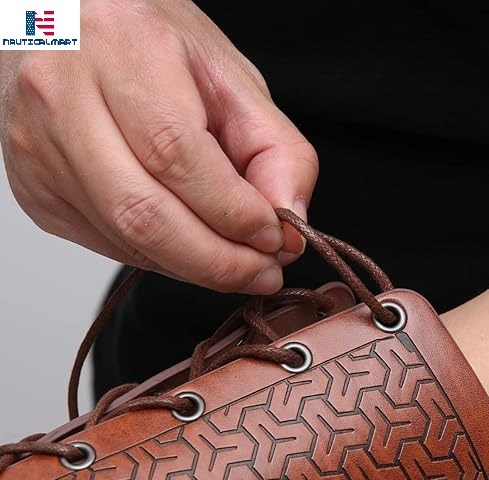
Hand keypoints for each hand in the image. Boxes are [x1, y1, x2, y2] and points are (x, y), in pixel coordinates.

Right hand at [0, 0, 315, 292]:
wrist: (73, 33)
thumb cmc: (154, 48)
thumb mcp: (232, 82)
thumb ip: (276, 151)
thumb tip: (290, 223)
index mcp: (120, 48)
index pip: (176, 155)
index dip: (233, 212)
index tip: (275, 239)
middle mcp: (62, 96)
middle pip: (144, 214)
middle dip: (218, 261)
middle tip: (263, 273)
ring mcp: (39, 150)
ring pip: (126, 240)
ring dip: (195, 268)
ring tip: (237, 264)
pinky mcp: (35, 192)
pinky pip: (111, 246)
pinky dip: (164, 259)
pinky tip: (190, 245)